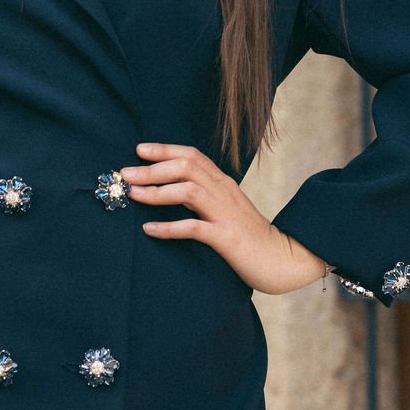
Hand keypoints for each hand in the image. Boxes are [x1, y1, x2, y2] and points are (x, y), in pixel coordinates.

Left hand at [120, 141, 327, 294]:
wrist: (283, 259)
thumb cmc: (249, 236)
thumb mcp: (226, 209)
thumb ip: (205, 197)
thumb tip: (171, 190)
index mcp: (223, 183)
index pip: (193, 155)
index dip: (165, 149)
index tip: (139, 149)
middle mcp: (224, 192)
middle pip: (186, 167)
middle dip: (152, 168)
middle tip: (126, 173)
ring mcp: (226, 214)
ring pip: (188, 191)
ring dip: (157, 191)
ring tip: (134, 195)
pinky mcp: (227, 238)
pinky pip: (194, 228)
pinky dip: (169, 228)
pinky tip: (150, 230)